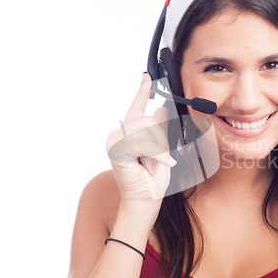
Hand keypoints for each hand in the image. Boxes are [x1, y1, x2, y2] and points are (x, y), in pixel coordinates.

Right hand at [106, 73, 175, 201]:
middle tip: (162, 158)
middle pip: (146, 120)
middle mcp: (118, 136)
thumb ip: (160, 130)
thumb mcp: (162, 150)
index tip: (146, 77)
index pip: (136, 109)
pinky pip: (143, 140)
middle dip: (160, 139)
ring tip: (157, 163)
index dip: (142, 92)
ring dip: (159, 148)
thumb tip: (161, 109)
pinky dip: (156, 153)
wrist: (146, 200)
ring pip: (145, 128)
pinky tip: (159, 164)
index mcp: (128, 135)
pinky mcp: (116, 150)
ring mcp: (114, 142)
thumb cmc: (153, 180)